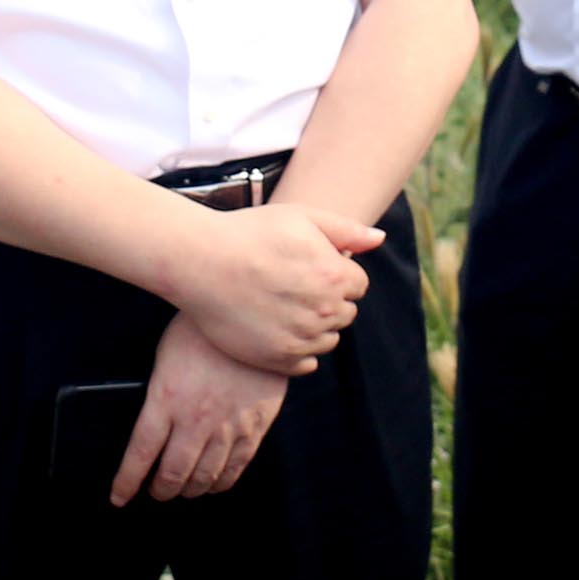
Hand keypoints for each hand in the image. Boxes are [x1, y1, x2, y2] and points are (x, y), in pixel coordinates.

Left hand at [115, 315, 291, 504]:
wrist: (251, 314)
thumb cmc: (200, 331)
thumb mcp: (165, 358)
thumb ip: (159, 395)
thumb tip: (153, 426)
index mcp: (166, 400)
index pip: (140, 454)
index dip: (127, 482)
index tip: (119, 498)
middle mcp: (195, 419)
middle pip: (173, 473)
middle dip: (161, 490)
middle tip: (156, 493)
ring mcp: (228, 425)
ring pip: (205, 476)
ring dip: (190, 490)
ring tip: (184, 490)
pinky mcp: (255, 424)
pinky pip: (237, 466)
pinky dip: (222, 482)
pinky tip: (214, 484)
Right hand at [169, 205, 379, 375]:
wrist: (200, 262)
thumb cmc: (249, 233)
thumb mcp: (301, 216)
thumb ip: (345, 230)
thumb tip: (379, 239)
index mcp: (335, 276)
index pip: (357, 285)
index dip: (335, 273)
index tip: (308, 267)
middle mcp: (324, 312)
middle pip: (345, 313)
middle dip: (328, 300)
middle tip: (292, 286)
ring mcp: (302, 339)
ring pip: (328, 340)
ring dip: (315, 326)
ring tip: (282, 306)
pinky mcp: (278, 360)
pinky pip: (307, 364)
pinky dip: (298, 350)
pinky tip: (277, 329)